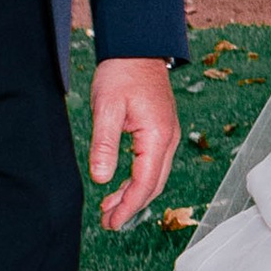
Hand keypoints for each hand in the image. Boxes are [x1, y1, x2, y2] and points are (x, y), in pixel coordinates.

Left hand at [89, 55, 179, 233]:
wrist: (137, 48)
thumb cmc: (121, 73)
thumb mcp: (106, 108)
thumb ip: (104, 145)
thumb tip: (102, 178)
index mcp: (157, 136)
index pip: (145, 182)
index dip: (129, 206)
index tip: (112, 222)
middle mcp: (168, 139)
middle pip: (153, 185)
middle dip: (131, 206)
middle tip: (107, 223)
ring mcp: (167, 135)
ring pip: (154, 176)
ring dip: (133, 195)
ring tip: (109, 209)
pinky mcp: (160, 131)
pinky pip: (152, 164)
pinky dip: (137, 180)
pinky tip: (120, 184)